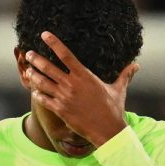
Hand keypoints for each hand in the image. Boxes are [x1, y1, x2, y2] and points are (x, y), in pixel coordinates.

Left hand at [25, 31, 138, 146]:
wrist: (107, 130)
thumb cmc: (114, 109)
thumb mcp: (119, 90)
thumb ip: (125, 75)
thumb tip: (137, 65)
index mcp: (85, 75)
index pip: (65, 54)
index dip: (53, 43)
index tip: (44, 34)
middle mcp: (72, 84)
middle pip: (49, 67)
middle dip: (36, 59)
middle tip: (29, 53)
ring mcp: (64, 97)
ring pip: (43, 83)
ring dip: (33, 75)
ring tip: (27, 70)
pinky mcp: (61, 110)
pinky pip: (44, 100)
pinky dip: (38, 95)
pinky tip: (34, 91)